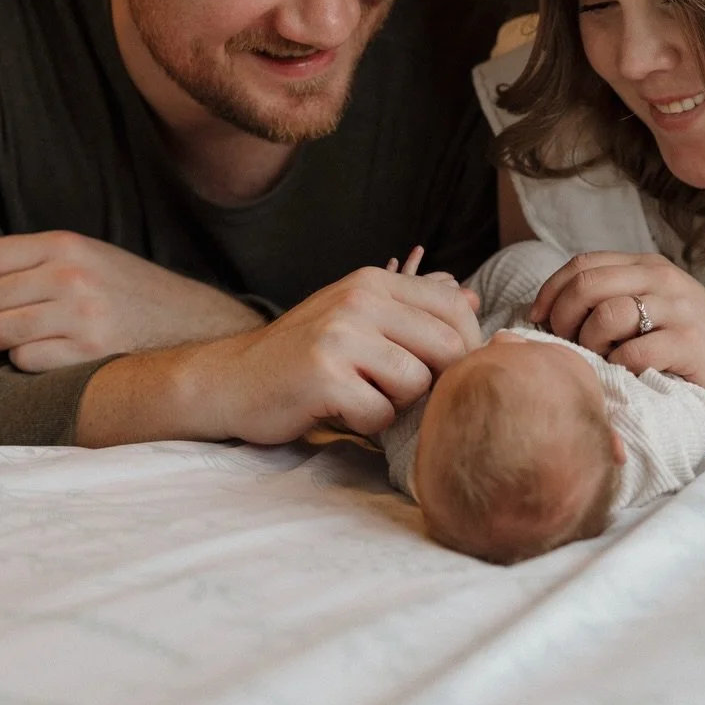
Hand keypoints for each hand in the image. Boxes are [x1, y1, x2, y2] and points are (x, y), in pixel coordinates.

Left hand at [0, 231, 259, 369]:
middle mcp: (70, 275)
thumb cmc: (127, 292)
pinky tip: (39, 357)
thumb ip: (36, 261)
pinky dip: (21, 363)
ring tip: (3, 342)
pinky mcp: (88, 352)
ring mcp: (80, 315)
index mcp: (65, 244)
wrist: (190, 322)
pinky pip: (24, 362)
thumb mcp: (88, 257)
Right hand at [175, 266, 482, 444]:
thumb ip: (412, 309)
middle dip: (437, 381)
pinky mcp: (324, 376)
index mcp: (374, 281)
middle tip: (404, 393)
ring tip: (364, 396)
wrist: (232, 379)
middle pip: (447, 347)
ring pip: (417, 383)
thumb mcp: (357, 315)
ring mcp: (340, 336)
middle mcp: (360, 300)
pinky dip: (368, 423)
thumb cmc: (304, 353)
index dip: (465, 346)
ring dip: (398, 404)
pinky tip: (341, 410)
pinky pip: (381, 413)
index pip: (454, 308)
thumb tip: (472, 300)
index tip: (447, 372)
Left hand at [533, 251, 704, 408]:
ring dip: (590, 343)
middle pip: (587, 285)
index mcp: (648, 265)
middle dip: (562, 318)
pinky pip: (635, 351)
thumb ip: (615, 297)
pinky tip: (625, 373)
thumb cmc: (690, 345)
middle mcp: (662, 279)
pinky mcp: (690, 342)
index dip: (551, 290)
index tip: (537, 320)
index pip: (582, 264)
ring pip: (607, 315)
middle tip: (564, 344)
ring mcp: (678, 309)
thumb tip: (550, 312)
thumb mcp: (654, 307)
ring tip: (598, 359)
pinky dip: (620, 366)